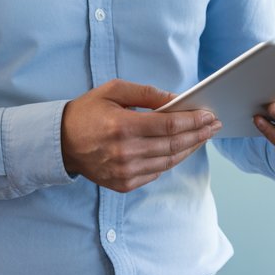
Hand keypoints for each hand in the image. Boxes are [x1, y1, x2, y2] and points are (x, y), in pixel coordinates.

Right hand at [61, 79, 221, 191]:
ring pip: (169, 161)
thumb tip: (176, 99)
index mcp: (123, 126)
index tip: (210, 115)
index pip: (170, 125)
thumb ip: (147, 93)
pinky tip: (182, 149)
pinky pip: (157, 172)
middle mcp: (125, 152)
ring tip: (203, 137)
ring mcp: (124, 172)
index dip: (194, 120)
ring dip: (190, 148)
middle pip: (174, 144)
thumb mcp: (114, 90)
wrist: (59, 143)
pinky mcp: (123, 184)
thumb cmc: (87, 111)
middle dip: (199, 134)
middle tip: (215, 126)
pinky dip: (172, 160)